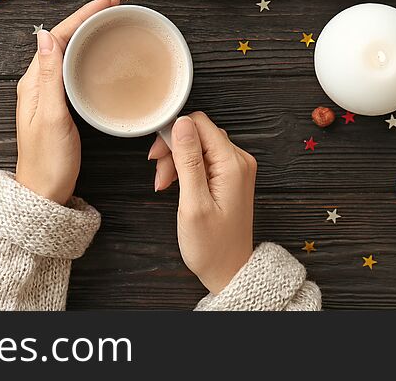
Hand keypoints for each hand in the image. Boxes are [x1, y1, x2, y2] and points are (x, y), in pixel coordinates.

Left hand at [15, 0, 120, 204]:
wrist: (43, 195)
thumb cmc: (48, 162)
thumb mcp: (51, 117)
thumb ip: (50, 77)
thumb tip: (47, 35)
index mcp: (33, 82)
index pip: (58, 36)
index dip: (84, 15)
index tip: (109, 1)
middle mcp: (38, 83)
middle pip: (64, 39)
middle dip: (89, 18)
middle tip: (117, 6)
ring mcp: (47, 94)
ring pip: (69, 53)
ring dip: (89, 34)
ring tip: (112, 21)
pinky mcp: (58, 105)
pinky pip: (73, 69)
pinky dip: (88, 55)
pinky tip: (101, 55)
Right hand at [149, 112, 255, 293]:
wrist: (229, 271)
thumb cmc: (211, 246)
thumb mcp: (193, 203)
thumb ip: (188, 160)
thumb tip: (181, 124)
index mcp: (232, 164)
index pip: (199, 123)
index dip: (174, 133)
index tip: (157, 155)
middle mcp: (238, 161)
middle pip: (198, 133)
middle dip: (173, 149)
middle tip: (159, 176)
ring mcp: (235, 169)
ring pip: (198, 146)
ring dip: (176, 160)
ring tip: (164, 185)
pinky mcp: (229, 177)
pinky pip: (203, 159)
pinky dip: (185, 168)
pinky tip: (175, 185)